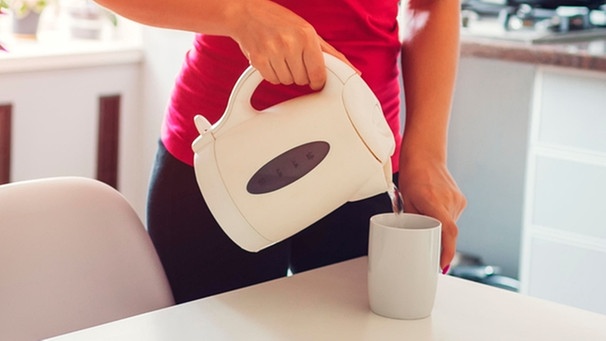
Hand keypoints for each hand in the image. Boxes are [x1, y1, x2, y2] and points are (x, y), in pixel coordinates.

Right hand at [229, 0, 355, 89]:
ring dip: (286, 74)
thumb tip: (354, 72)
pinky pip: (272, 80)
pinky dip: (272, 74)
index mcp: (306, 35)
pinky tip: (271, 60)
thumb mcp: (309, 32)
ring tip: (281, 57)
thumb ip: (331, 54)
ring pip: (287, 82)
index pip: (318, 73)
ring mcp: (272, 52)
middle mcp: (290, 43)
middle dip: (300, 73)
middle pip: (302, 80)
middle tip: (293, 59)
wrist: (245, 13)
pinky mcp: (257, 60)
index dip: (317, 80)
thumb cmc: (280, 21)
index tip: (315, 78)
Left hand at [398, 158, 465, 271]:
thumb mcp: (405, 200)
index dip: (447, 251)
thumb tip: (412, 241)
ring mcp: (458, 200)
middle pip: (448, 232)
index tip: (441, 264)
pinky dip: (443, 221)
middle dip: (438, 243)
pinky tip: (433, 213)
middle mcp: (449, 201)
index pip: (448, 231)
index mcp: (434, 201)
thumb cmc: (412, 175)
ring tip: (426, 219)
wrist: (425, 155)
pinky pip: (452, 218)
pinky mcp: (461, 200)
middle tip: (427, 250)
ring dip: (440, 230)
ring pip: (450, 226)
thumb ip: (411, 220)